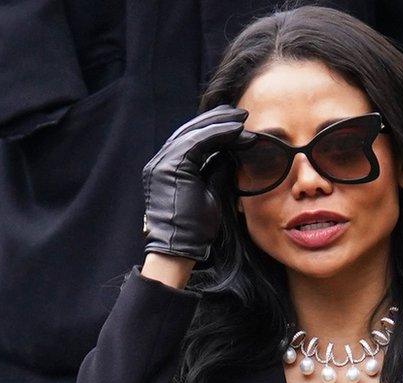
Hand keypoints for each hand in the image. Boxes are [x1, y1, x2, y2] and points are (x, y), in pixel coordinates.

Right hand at [142, 105, 249, 259]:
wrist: (180, 248)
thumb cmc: (194, 228)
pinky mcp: (170, 167)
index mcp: (167, 167)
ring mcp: (162, 163)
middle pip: (190, 131)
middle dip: (217, 119)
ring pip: (194, 133)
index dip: (213, 128)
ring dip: (220, 123)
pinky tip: (236, 130)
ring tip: (242, 118)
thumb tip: (229, 151)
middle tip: (240, 113)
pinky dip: (218, 133)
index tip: (236, 124)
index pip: (190, 139)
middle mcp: (161, 162)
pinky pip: (197, 142)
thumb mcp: (208, 190)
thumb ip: (214, 169)